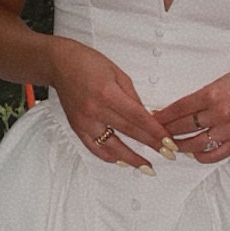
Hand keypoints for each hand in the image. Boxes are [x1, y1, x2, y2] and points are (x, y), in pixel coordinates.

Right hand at [51, 40, 166, 169]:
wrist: (60, 64)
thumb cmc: (88, 63)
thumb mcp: (118, 74)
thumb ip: (133, 97)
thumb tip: (147, 117)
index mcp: (108, 94)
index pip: (138, 118)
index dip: (156, 132)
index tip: (169, 142)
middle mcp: (95, 110)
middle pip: (129, 132)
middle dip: (151, 145)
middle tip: (168, 155)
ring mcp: (84, 121)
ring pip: (112, 147)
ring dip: (131, 159)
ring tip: (147, 167)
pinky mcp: (77, 128)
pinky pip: (94, 148)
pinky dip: (109, 157)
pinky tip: (122, 161)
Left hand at [155, 70, 229, 162]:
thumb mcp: (218, 82)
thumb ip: (199, 96)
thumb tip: (177, 109)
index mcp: (212, 94)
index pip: (179, 108)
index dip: (163, 115)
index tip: (152, 119)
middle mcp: (219, 113)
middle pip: (183, 126)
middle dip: (166, 130)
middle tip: (155, 133)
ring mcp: (228, 129)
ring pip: (195, 143)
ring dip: (179, 145)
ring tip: (170, 144)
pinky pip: (214, 155)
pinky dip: (201, 156)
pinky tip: (193, 153)